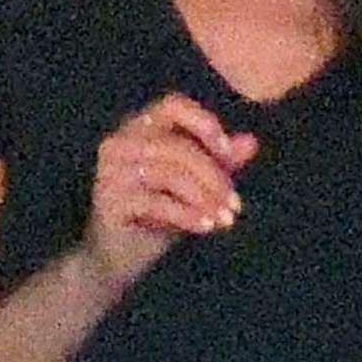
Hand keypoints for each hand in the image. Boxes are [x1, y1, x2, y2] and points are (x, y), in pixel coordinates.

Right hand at [83, 93, 256, 294]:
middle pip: (176, 145)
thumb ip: (220, 162)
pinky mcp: (109, 200)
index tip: (228, 152)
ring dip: (204, 197)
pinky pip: (157, 202)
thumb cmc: (158, 213)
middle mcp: (120, 142)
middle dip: (213, 175)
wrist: (117, 256)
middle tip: (235, 204)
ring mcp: (110, 171)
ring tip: (224, 218)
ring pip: (168, 173)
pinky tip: (206, 227)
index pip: (173, 105)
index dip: (204, 123)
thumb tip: (251, 142)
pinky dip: (188, 214)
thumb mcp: (196, 185)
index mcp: (139, 127)